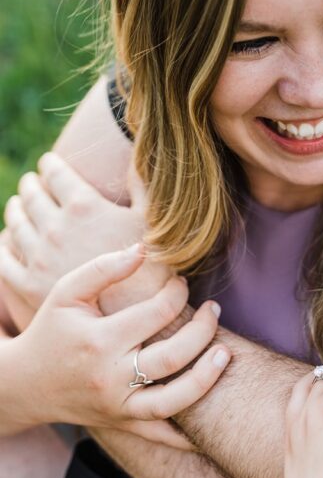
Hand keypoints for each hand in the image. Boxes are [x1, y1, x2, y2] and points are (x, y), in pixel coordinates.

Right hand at [0, 244, 229, 434]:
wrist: (26, 384)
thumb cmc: (52, 330)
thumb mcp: (68, 292)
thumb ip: (105, 267)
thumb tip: (144, 249)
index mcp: (100, 341)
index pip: (156, 313)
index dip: (178, 292)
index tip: (182, 281)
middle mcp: (111, 378)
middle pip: (172, 357)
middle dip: (203, 330)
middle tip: (215, 310)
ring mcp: (117, 407)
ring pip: (172, 401)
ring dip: (206, 379)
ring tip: (225, 354)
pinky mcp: (121, 424)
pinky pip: (160, 435)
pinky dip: (186, 434)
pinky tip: (211, 419)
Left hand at [4, 152, 169, 316]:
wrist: (138, 321)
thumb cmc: (152, 267)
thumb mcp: (151, 218)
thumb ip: (141, 185)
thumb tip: (137, 157)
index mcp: (83, 206)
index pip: (55, 174)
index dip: (51, 164)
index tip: (49, 162)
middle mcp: (55, 228)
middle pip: (32, 196)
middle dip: (31, 184)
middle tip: (32, 182)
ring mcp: (38, 258)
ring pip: (15, 224)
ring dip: (15, 209)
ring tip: (18, 205)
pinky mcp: (27, 286)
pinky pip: (5, 259)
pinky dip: (4, 245)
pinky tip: (9, 241)